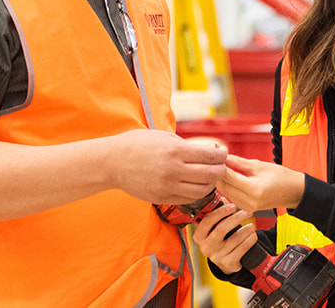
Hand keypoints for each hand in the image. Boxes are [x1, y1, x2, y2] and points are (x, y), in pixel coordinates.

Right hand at [108, 129, 226, 203]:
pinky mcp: (162, 198)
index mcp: (175, 151)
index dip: (222, 155)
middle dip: (220, 170)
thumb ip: (185, 145)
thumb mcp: (163, 136)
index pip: (211, 156)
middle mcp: (173, 170)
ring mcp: (167, 187)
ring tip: (209, 176)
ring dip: (210, 184)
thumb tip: (207, 151)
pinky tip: (195, 185)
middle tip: (220, 166)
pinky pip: (188, 199)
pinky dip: (196, 193)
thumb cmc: (137, 144)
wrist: (112, 162)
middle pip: (210, 175)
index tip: (222, 153)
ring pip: (202, 191)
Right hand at [192, 200, 257, 273]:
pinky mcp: (229, 263)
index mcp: (200, 237)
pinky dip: (250, 239)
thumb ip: (217, 215)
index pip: (208, 221)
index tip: (232, 206)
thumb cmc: (220, 240)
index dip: (221, 211)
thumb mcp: (214, 229)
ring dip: (246, 229)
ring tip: (252, 225)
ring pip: (235, 238)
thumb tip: (223, 200)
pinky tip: (253, 235)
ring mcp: (217, 256)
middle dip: (236, 218)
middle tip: (246, 212)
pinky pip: (243, 248)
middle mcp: (206, 247)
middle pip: (221, 229)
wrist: (225, 263)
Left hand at [217, 154, 305, 212]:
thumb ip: (240, 162)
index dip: (221, 166)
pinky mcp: (247, 209)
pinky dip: (228, 187)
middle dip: (219, 173)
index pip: (229, 177)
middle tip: (216, 160)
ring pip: (226, 192)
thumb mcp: (260, 165)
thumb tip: (224, 157)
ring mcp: (247, 207)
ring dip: (222, 180)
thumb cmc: (280, 176)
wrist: (292, 191)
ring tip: (222, 167)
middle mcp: (249, 201)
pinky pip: (231, 197)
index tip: (216, 156)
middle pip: (224, 186)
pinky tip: (228, 178)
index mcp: (254, 189)